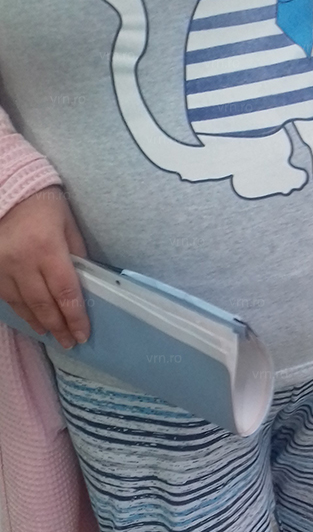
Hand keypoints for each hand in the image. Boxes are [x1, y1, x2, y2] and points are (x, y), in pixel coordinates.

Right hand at [0, 185, 90, 348]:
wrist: (7, 188)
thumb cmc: (44, 204)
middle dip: (58, 327)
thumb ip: (77, 255)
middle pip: (43, 305)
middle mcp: (22, 262)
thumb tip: (85, 284)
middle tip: (69, 343)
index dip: (75, 318)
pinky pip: (6, 296)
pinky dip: (21, 310)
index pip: (65, 293)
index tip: (83, 335)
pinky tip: (31, 319)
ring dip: (39, 323)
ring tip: (52, 334)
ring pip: (22, 305)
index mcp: (47, 249)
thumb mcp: (68, 225)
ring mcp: (1, 266)